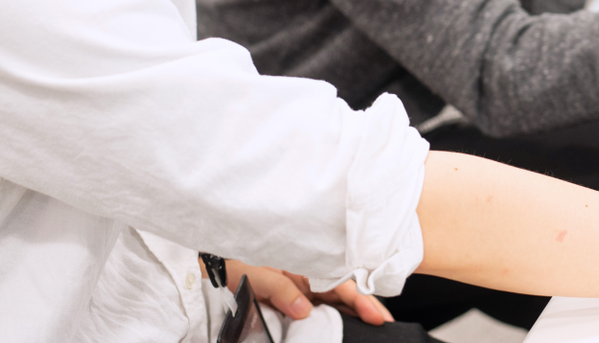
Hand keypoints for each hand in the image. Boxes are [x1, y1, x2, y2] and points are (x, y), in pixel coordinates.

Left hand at [223, 261, 392, 324]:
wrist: (213, 273)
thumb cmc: (235, 267)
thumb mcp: (256, 275)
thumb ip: (280, 290)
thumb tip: (304, 311)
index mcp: (304, 268)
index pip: (339, 284)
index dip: (359, 299)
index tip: (374, 314)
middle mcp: (307, 280)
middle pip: (343, 295)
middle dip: (366, 308)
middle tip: (385, 324)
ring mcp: (301, 295)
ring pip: (335, 305)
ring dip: (353, 316)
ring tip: (373, 329)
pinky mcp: (292, 307)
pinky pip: (318, 315)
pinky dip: (334, 322)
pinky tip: (344, 330)